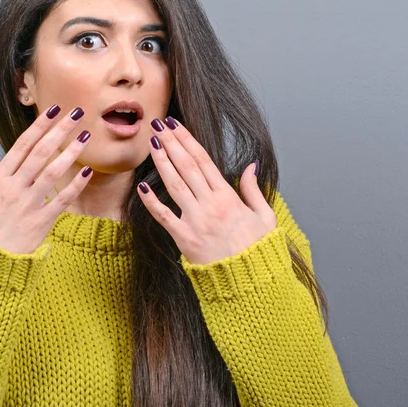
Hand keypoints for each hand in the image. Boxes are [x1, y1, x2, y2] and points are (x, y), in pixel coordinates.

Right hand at [0, 105, 92, 254]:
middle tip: (77, 113)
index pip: (22, 144)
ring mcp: (28, 204)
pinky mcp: (41, 221)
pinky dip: (75, 186)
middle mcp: (14, 187)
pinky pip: (62, 200)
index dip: (40, 125)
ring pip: (54, 171)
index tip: (54, 110)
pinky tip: (87, 173)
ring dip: (72, 152)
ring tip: (86, 136)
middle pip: (41, 152)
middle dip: (60, 130)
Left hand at [137, 117, 276, 264]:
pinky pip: (164, 216)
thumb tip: (250, 166)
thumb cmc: (258, 249)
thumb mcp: (265, 216)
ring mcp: (195, 220)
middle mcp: (210, 204)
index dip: (187, 140)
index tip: (175, 125)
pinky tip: (141, 186)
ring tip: (151, 143)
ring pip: (174, 184)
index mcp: (228, 196)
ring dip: (161, 162)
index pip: (203, 160)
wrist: (250, 282)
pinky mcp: (184, 238)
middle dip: (171, 142)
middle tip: (157, 124)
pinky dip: (151, 202)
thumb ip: (254, 189)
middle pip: (186, 166)